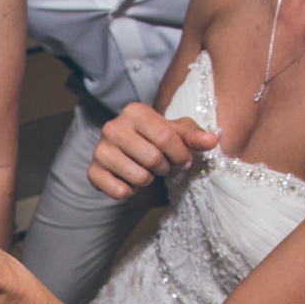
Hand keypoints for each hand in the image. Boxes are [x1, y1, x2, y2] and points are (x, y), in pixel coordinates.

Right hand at [88, 103, 218, 198]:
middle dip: (164, 168)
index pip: (164, 136)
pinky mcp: (92, 173)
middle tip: (162, 166)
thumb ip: (195, 136)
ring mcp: (99, 150)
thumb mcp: (179, 134)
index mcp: (134, 111)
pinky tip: (130, 181)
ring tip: (146, 172)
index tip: (184, 161)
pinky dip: (131, 192)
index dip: (180, 154)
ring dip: (148, 180)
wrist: (132, 156)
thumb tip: (212, 140)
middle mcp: (112, 127)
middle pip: (152, 158)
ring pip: (137, 177)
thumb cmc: (158, 141)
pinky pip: (119, 192)